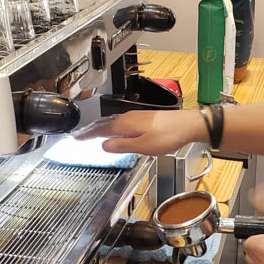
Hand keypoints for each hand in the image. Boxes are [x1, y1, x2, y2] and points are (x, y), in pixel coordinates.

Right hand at [82, 109, 204, 155]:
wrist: (187, 125)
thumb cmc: (168, 135)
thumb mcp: (142, 146)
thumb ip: (122, 146)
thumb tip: (105, 145)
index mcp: (124, 125)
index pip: (100, 130)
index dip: (87, 134)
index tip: (76, 137)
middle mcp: (128, 118)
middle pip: (105, 124)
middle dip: (91, 130)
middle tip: (80, 135)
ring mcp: (137, 117)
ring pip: (113, 123)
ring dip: (102, 128)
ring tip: (94, 133)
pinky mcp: (145, 119)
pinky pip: (122, 123)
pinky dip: (114, 127)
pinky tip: (117, 131)